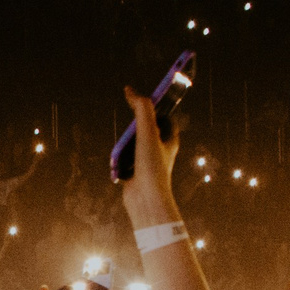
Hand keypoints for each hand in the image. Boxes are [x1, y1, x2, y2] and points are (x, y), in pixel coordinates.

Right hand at [115, 85, 180, 226]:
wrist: (146, 200)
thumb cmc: (152, 167)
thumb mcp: (148, 132)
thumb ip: (141, 109)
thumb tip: (130, 90)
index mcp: (170, 140)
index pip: (163, 116)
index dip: (152, 109)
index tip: (139, 105)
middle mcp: (161, 150)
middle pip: (144, 129)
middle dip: (133, 129)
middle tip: (129, 133)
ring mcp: (148, 162)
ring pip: (132, 144)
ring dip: (124, 147)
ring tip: (124, 153)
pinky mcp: (136, 172)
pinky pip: (124, 160)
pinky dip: (119, 161)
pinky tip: (120, 166)